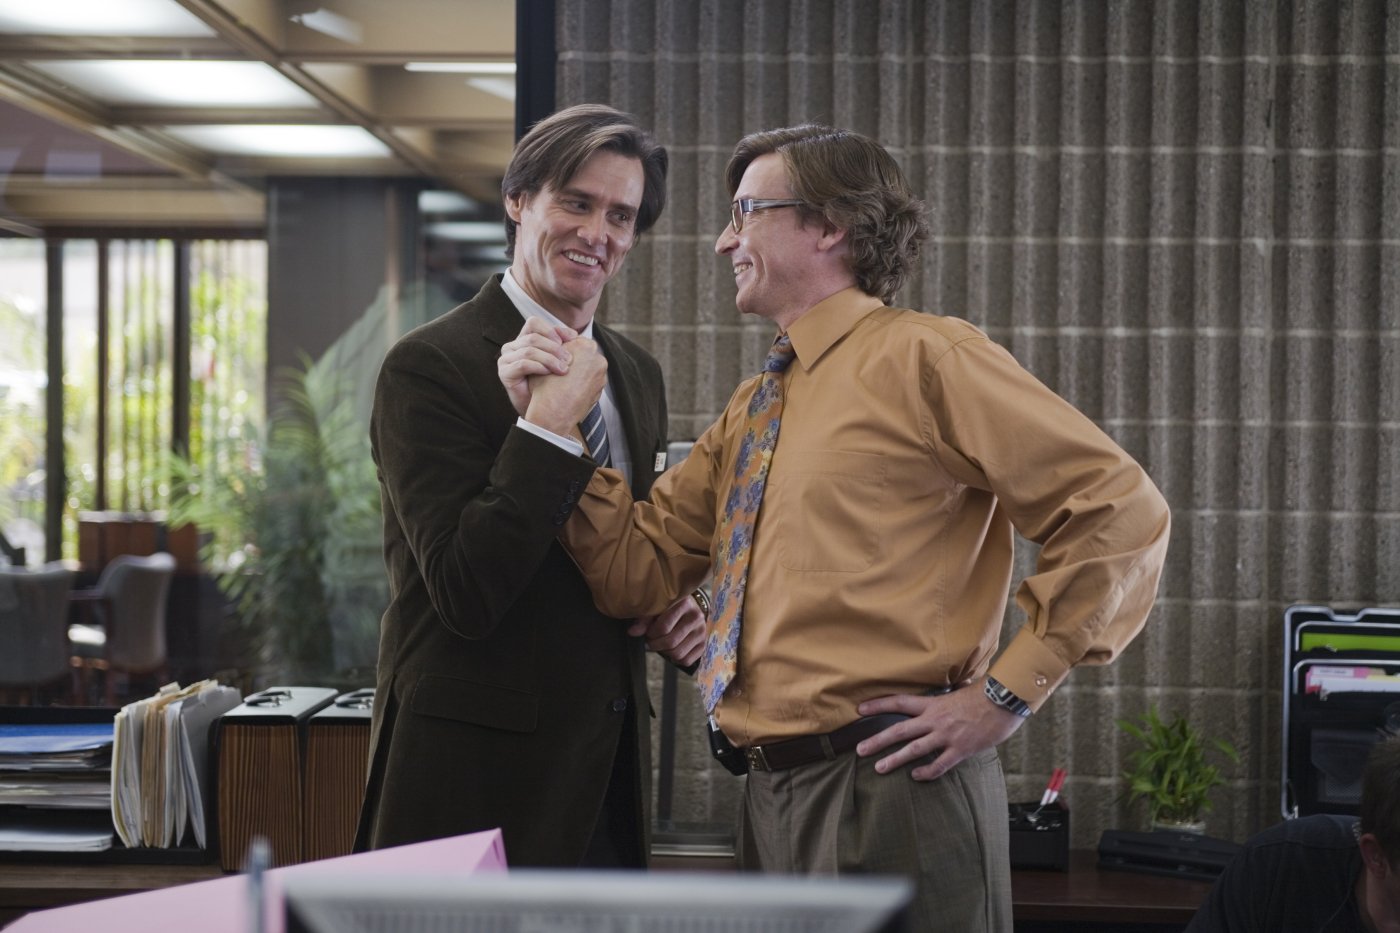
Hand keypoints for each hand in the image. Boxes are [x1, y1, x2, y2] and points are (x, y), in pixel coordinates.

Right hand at [498, 317, 577, 415]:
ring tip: (563, 369)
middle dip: (554, 348)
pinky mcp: (504, 372)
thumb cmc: (551, 385)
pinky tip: (549, 373)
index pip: (534, 323)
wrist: (542, 412)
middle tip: (569, 360)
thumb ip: (563, 346)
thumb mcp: (558, 360)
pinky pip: (523, 364)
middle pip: (534, 337)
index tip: (571, 341)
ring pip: (529, 350)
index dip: (552, 330)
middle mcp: (512, 347)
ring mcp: (506, 359)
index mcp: (523, 340)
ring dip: (549, 359)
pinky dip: (539, 367)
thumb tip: (575, 334)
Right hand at [524, 338, 606, 435]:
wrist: (554, 413)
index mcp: (583, 346)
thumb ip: (556, 349)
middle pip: (585, 353)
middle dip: (575, 359)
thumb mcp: (545, 359)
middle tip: (561, 368)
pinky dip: (584, 382)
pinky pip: (592, 380)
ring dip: (580, 370)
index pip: (574, 340)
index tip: (556, 357)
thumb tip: (560, 346)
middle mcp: (597, 357)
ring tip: (565, 381)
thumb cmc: (546, 385)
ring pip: (590, 367)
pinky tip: (571, 389)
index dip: (563, 348)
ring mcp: (602, 374)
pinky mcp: (602, 388)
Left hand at [628, 592, 706, 667]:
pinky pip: (686, 661)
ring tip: (660, 644)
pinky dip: (675, 659)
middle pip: (671, 642)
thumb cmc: (669, 607)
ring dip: (664, 652)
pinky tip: (671, 649)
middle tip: (650, 641)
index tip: (647, 632)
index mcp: (684, 603)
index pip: (663, 627)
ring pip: (678, 653)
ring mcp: (702, 632)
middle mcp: (696, 617)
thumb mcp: (657, 607)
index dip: (651, 633)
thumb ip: (644, 619)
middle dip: (655, 645)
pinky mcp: (704, 644)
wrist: (691, 608)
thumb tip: (632, 632)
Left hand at [854, 680, 1026, 780]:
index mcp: (933, 703)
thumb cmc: (985, 694)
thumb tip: (941, 698)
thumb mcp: (959, 691)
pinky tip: (915, 776)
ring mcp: (946, 736)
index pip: (899, 702)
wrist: (1005, 700)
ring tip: (879, 768)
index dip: (878, 705)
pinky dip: (926, 772)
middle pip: (899, 730)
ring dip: (894, 759)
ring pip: (914, 749)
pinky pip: (939, 764)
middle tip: (860, 749)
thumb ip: (945, 699)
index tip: (860, 710)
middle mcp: (935, 719)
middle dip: (877, 740)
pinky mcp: (960, 749)